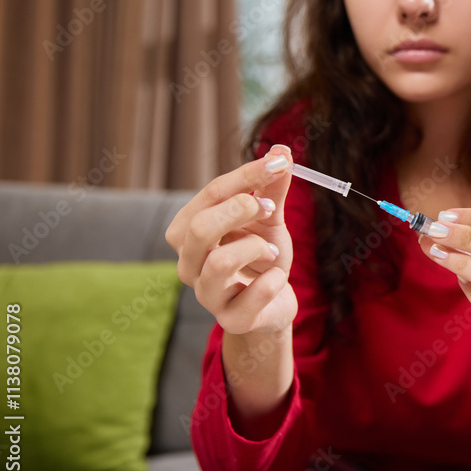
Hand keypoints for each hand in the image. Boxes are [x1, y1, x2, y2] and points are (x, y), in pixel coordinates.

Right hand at [165, 144, 296, 334]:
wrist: (274, 303)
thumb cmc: (263, 256)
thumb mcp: (269, 219)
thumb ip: (271, 188)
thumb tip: (281, 150)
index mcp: (190, 231)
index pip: (210, 195)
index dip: (246, 176)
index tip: (279, 165)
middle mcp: (189, 263)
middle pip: (200, 228)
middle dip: (239, 210)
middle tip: (268, 208)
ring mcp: (206, 294)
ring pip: (218, 264)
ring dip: (255, 248)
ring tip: (272, 252)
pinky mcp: (231, 320)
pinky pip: (251, 297)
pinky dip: (273, 281)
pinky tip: (277, 277)